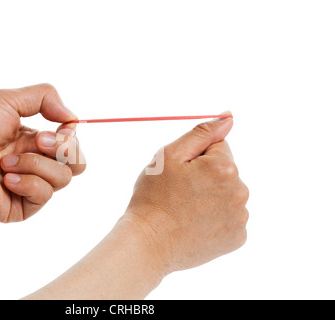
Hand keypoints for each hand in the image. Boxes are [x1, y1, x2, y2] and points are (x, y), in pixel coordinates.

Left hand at [0, 84, 85, 221]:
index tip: (59, 127)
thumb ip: (44, 97)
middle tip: (37, 142)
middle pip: (77, 163)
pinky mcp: (22, 206)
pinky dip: (27, 183)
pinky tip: (5, 179)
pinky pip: (45, 195)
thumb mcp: (6, 99)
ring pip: (64, 178)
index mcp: (32, 140)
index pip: (70, 142)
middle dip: (64, 149)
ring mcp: (29, 185)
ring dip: (36, 164)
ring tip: (6, 162)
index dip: (69, 135)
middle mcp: (34, 162)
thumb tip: (73, 117)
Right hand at [125, 115, 248, 273]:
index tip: (181, 174)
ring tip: (186, 210)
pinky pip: (229, 217)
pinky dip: (215, 218)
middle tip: (181, 193)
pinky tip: (195, 225)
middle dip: (206, 176)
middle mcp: (240, 191)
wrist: (149, 243)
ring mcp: (240, 217)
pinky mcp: (237, 238)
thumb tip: (228, 117)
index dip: (195, 157)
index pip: (218, 146)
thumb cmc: (153, 198)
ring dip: (212, 197)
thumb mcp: (169, 156)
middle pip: (226, 170)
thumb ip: (201, 134)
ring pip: (227, 194)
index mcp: (224, 167)